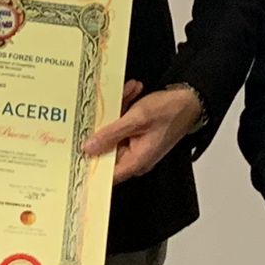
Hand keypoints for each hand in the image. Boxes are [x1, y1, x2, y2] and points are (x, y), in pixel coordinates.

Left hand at [81, 80, 202, 184]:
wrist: (190, 100)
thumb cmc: (170, 111)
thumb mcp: (137, 119)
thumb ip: (111, 134)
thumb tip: (89, 148)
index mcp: (136, 161)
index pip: (106, 172)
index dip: (90, 162)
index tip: (75, 150)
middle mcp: (135, 157)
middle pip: (108, 145)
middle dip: (107, 122)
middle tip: (107, 104)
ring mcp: (136, 144)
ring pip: (115, 130)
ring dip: (119, 108)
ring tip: (129, 92)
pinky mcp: (137, 133)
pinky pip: (124, 123)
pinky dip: (126, 107)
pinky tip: (132, 91)